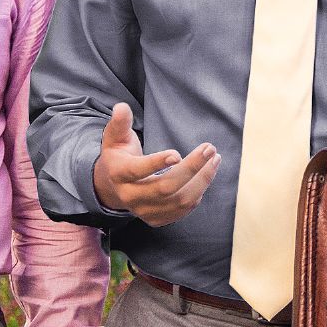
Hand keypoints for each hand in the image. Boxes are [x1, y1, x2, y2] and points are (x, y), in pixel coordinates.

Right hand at [91, 102, 219, 226]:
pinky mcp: (155, 219)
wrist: (112, 186)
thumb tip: (122, 107)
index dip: (157, 163)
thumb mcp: (114, 136)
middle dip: (192, 168)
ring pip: (179, 201)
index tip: (177, 153)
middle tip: (210, 150)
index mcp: (118, 173)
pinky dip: (197, 194)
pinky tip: (203, 177)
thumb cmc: (118, 155)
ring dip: (202, 181)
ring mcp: (143, 211)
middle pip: (165, 188)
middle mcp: (129, 196)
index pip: (137, 171)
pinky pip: (182, 210)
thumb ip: (119, 122)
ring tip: (214, 160)